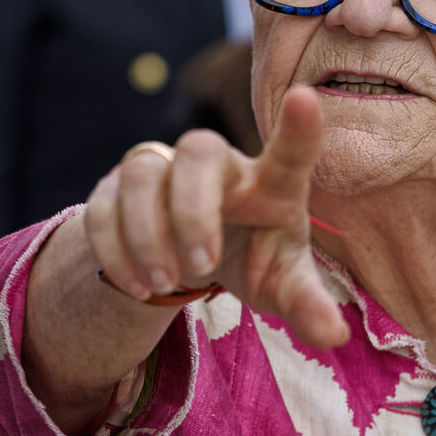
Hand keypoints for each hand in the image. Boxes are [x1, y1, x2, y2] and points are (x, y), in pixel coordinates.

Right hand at [85, 86, 347, 348]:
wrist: (195, 257)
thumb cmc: (254, 258)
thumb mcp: (282, 285)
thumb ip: (307, 305)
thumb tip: (334, 337)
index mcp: (270, 184)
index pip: (289, 151)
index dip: (299, 129)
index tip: (305, 98)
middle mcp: (218, 165)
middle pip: (199, 150)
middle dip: (193, 209)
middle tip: (199, 265)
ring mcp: (163, 170)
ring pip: (142, 174)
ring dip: (147, 233)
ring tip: (164, 283)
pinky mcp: (116, 190)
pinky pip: (101, 206)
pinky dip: (115, 250)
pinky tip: (136, 286)